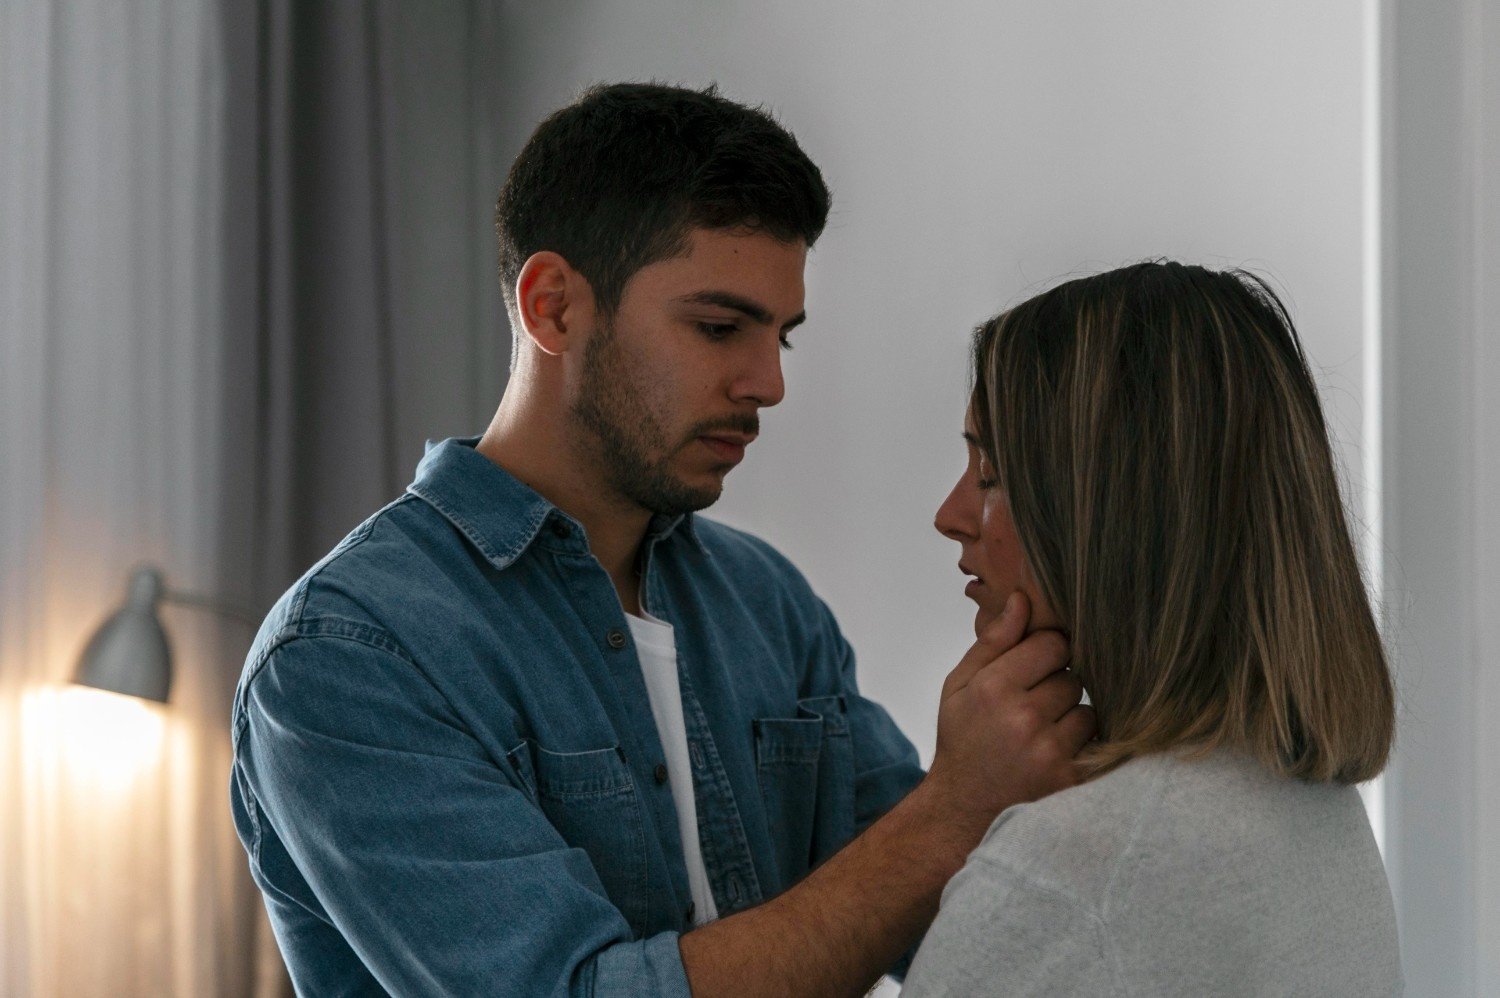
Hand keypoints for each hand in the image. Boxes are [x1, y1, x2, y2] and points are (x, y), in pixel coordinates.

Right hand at [925, 591, 1094, 827]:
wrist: (963, 806)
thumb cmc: (962, 738)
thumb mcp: (960, 685)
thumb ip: (994, 642)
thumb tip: (1022, 599)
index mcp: (993, 688)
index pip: (1053, 644)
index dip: (1047, 652)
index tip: (1034, 667)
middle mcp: (1023, 718)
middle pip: (1072, 677)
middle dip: (1057, 686)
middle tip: (1034, 704)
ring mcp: (1050, 751)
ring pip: (1087, 709)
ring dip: (1071, 716)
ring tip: (1044, 730)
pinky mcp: (1070, 778)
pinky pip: (1095, 741)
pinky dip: (1081, 743)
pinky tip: (1056, 749)